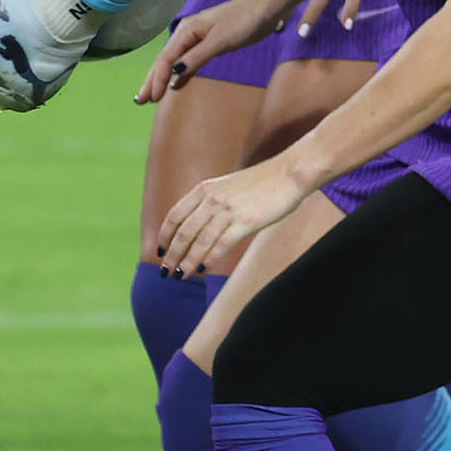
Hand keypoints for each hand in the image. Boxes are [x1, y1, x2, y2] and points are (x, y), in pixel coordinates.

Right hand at [134, 0, 284, 102]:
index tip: (151, 99)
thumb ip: (196, 57)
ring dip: (163, 77)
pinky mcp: (210, 42)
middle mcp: (188, 33)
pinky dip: (180, 73)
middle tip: (139, 101)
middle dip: (152, 80)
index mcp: (186, 31)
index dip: (156, 79)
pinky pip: (188, 60)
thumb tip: (174, 73)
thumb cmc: (245, 20)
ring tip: (151, 95)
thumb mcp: (220, 41)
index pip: (165, 59)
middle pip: (165, 60)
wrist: (267, 6)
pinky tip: (176, 84)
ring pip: (175, 60)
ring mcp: (199, 37)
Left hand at [153, 158, 307, 274]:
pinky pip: (221, 244)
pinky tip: (204, 269)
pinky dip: (210, 259)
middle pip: (183, 232)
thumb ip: (209, 203)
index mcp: (204, 189)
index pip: (175, 216)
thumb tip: (195, 228)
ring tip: (181, 276)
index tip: (161, 253)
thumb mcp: (227, 186)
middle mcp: (212, 199)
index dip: (164, 237)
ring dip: (187, 262)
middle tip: (166, 272)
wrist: (288, 174)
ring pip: (200, 242)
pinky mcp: (246, 221)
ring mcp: (228, 210)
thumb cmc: (260, 183)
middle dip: (172, 255)